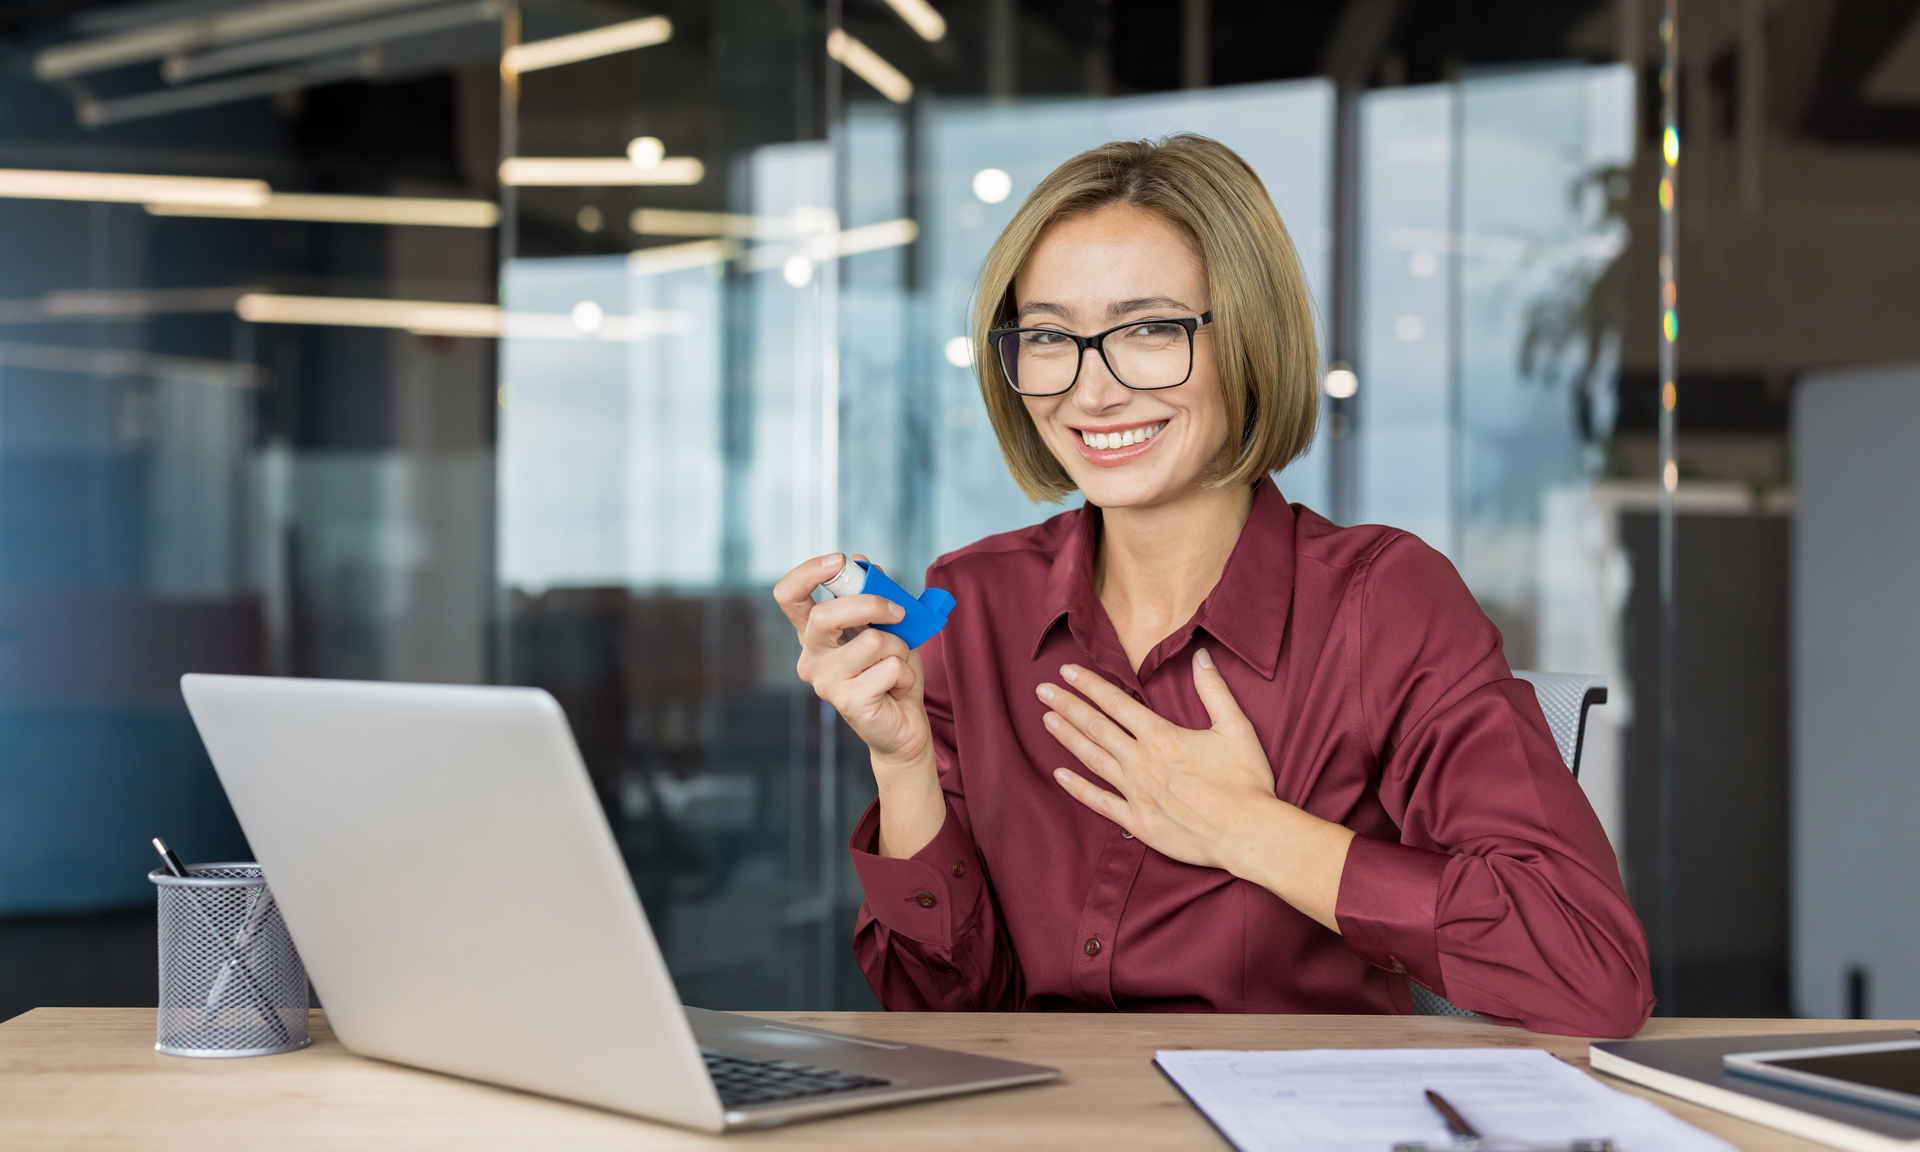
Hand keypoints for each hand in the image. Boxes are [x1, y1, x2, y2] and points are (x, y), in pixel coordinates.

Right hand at [773, 553, 942, 856]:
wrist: (904, 725)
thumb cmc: (892, 673)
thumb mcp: (887, 626)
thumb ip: (873, 596)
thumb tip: (864, 564)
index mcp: (815, 634)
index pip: (789, 597)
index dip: (808, 573)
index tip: (838, 561)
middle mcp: (812, 658)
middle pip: (825, 616)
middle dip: (869, 604)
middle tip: (898, 611)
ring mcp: (826, 683)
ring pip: (871, 641)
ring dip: (898, 647)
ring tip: (896, 665)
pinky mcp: (847, 703)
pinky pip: (888, 668)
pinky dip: (904, 673)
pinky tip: (896, 688)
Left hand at [1039, 649, 1354, 930]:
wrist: (1248, 833)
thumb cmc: (1246, 781)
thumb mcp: (1236, 727)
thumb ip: (1214, 690)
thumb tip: (1201, 656)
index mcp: (1162, 737)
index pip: (1117, 703)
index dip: (1090, 686)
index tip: (1068, 672)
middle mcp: (1142, 762)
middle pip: (1096, 727)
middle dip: (1068, 705)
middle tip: (1041, 690)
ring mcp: (1136, 792)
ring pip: (1093, 759)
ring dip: (1068, 738)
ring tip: (1046, 720)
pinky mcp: (1138, 821)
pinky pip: (1100, 802)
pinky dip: (1078, 788)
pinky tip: (1059, 775)